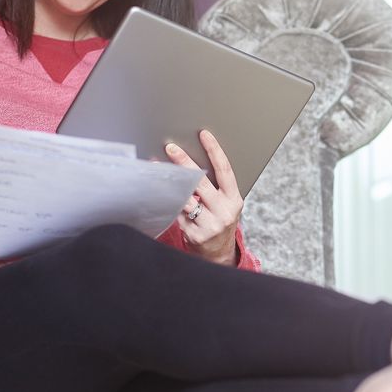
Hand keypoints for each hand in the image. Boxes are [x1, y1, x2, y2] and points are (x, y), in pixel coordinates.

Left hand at [166, 130, 242, 265]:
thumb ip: (215, 188)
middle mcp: (224, 211)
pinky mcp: (194, 234)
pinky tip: (158, 191)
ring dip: (170, 181)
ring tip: (157, 168)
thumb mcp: (226, 205)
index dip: (215, 151)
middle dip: (184, 162)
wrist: (219, 256)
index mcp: (234, 200)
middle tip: (171, 148)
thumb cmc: (219, 222)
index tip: (204, 134)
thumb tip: (191, 163)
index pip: (225, 170)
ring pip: (186, 198)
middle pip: (201, 182)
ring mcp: (209, 224)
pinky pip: (177, 213)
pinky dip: (168, 200)